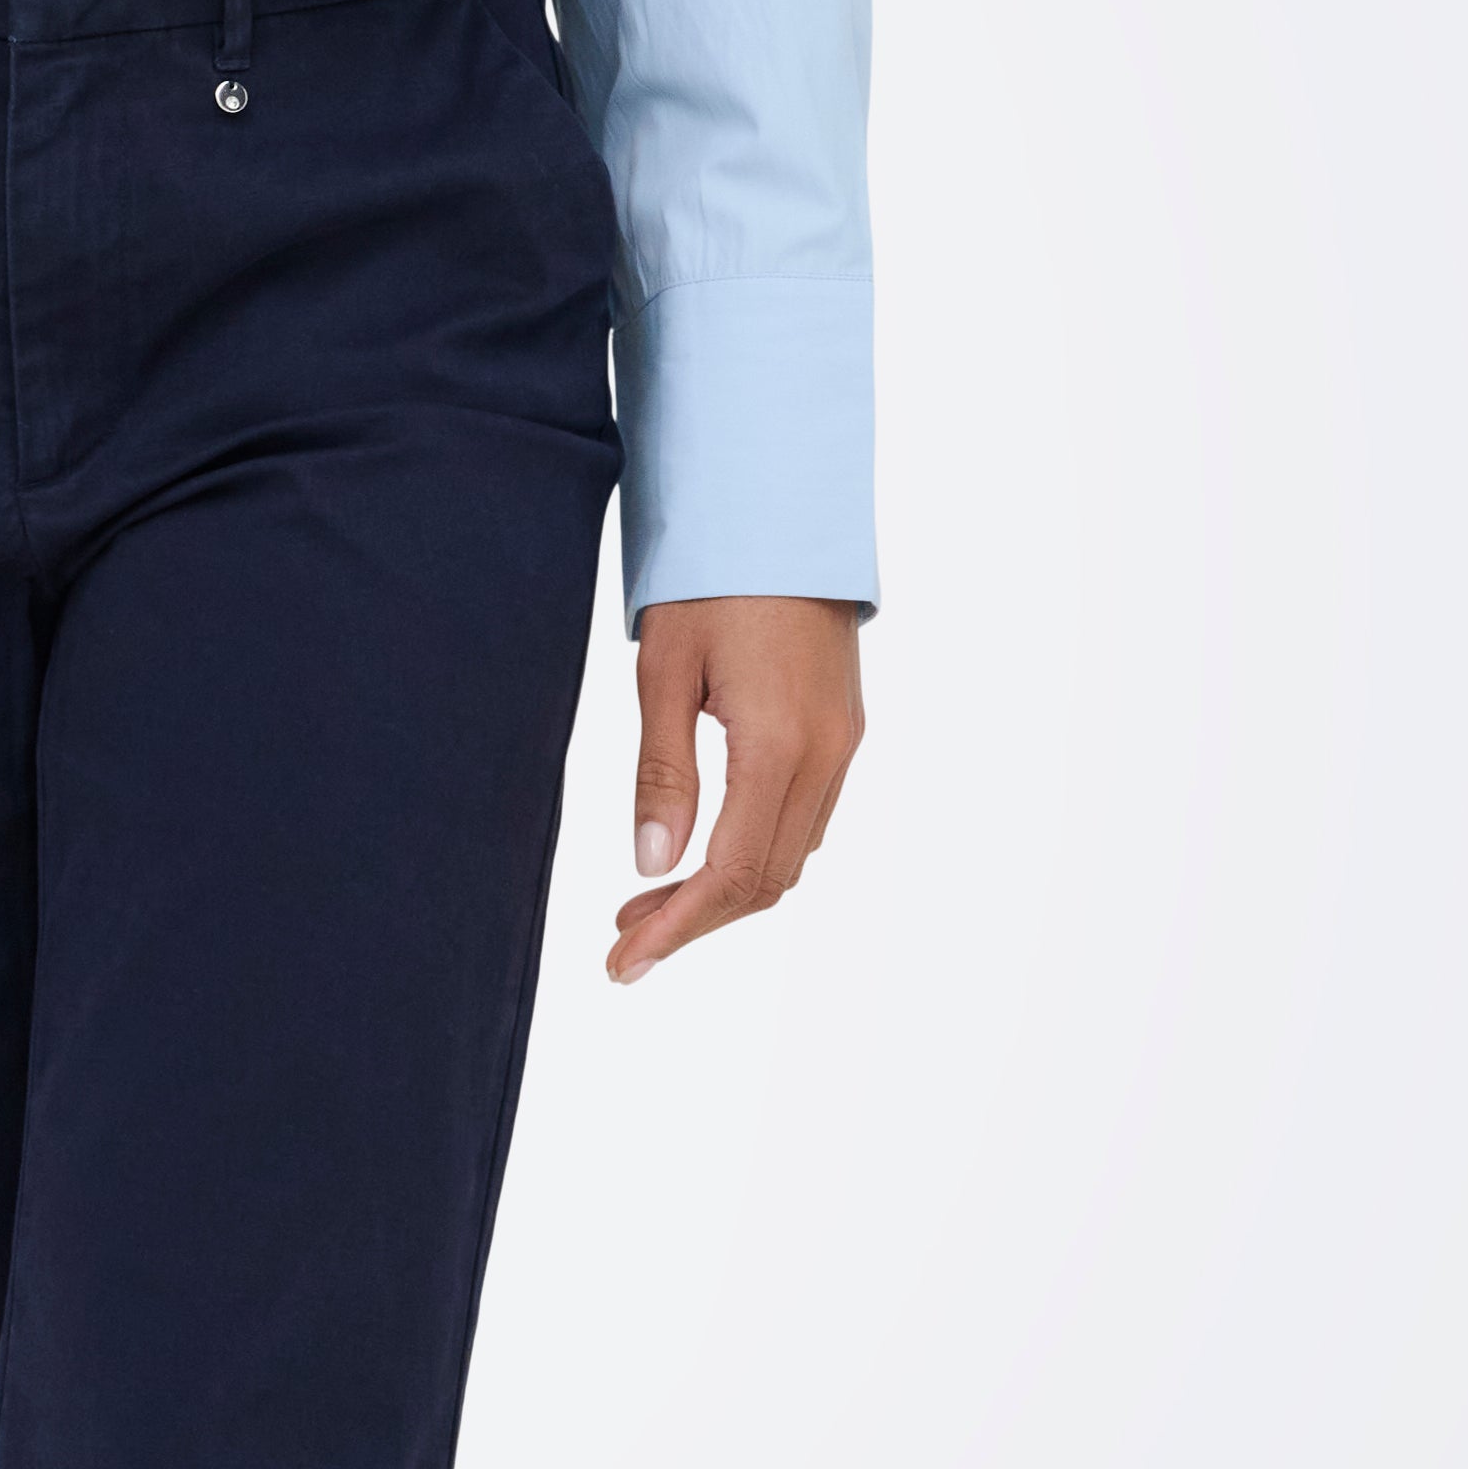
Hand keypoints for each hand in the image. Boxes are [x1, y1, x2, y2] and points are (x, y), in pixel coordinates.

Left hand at [609, 598, 865, 985]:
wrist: (784, 506)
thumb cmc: (713, 578)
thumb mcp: (665, 672)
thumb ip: (662, 773)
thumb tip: (650, 865)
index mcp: (780, 746)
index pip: (731, 873)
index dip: (677, 928)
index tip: (623, 962)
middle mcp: (827, 756)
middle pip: (767, 879)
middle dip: (695, 920)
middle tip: (624, 939)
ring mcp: (844, 743)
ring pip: (792, 855)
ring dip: (724, 890)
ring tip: (650, 902)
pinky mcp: (844, 729)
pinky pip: (806, 818)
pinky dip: (755, 852)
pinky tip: (704, 851)